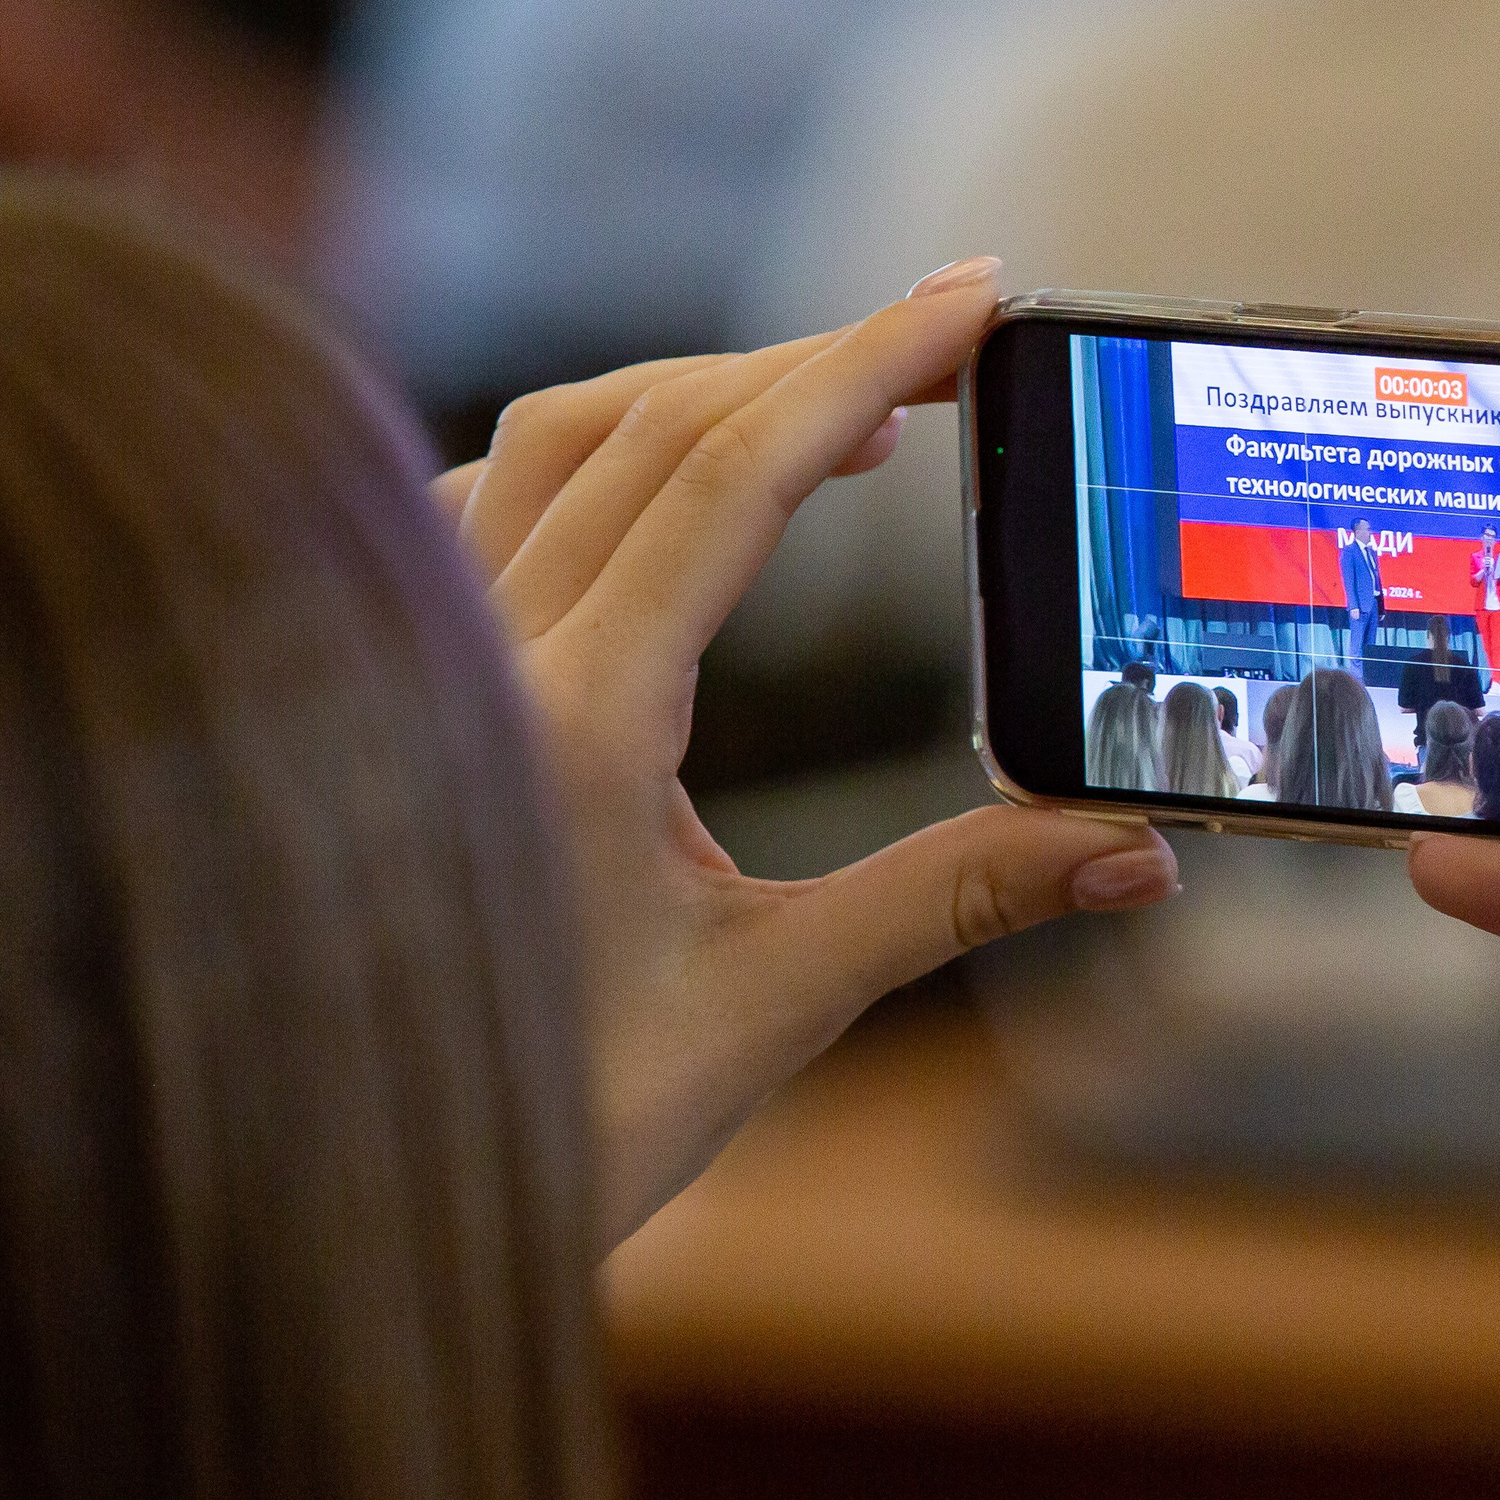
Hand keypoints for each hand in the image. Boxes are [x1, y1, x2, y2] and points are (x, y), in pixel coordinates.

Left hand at [431, 257, 1178, 1253]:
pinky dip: (592, 451)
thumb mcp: (780, 1000)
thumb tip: (1133, 848)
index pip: (727, 478)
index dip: (862, 365)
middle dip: (810, 362)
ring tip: (843, 413)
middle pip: (646, 423)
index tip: (970, 299)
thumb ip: (958, 899)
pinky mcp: (402, 684)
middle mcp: (474, 663)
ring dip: (701, 395)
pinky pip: (478, 499)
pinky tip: (663, 483)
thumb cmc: (569, 1120)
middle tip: (950, 337)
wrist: (366, 1200)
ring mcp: (421, 663)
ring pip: (549, 441)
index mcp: (571, 723)